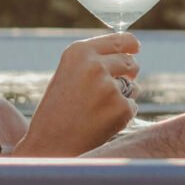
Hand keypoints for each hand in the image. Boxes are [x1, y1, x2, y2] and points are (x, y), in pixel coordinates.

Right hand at [15, 33, 139, 155]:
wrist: (49, 145)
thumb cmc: (57, 110)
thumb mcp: (68, 74)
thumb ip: (94, 61)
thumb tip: (131, 54)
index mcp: (79, 51)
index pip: (119, 40)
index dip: (131, 44)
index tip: (136, 48)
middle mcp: (95, 65)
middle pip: (130, 62)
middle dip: (128, 74)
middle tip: (109, 91)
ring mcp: (110, 87)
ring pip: (133, 86)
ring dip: (124, 96)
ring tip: (96, 111)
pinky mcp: (121, 108)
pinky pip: (132, 106)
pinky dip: (121, 115)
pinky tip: (100, 123)